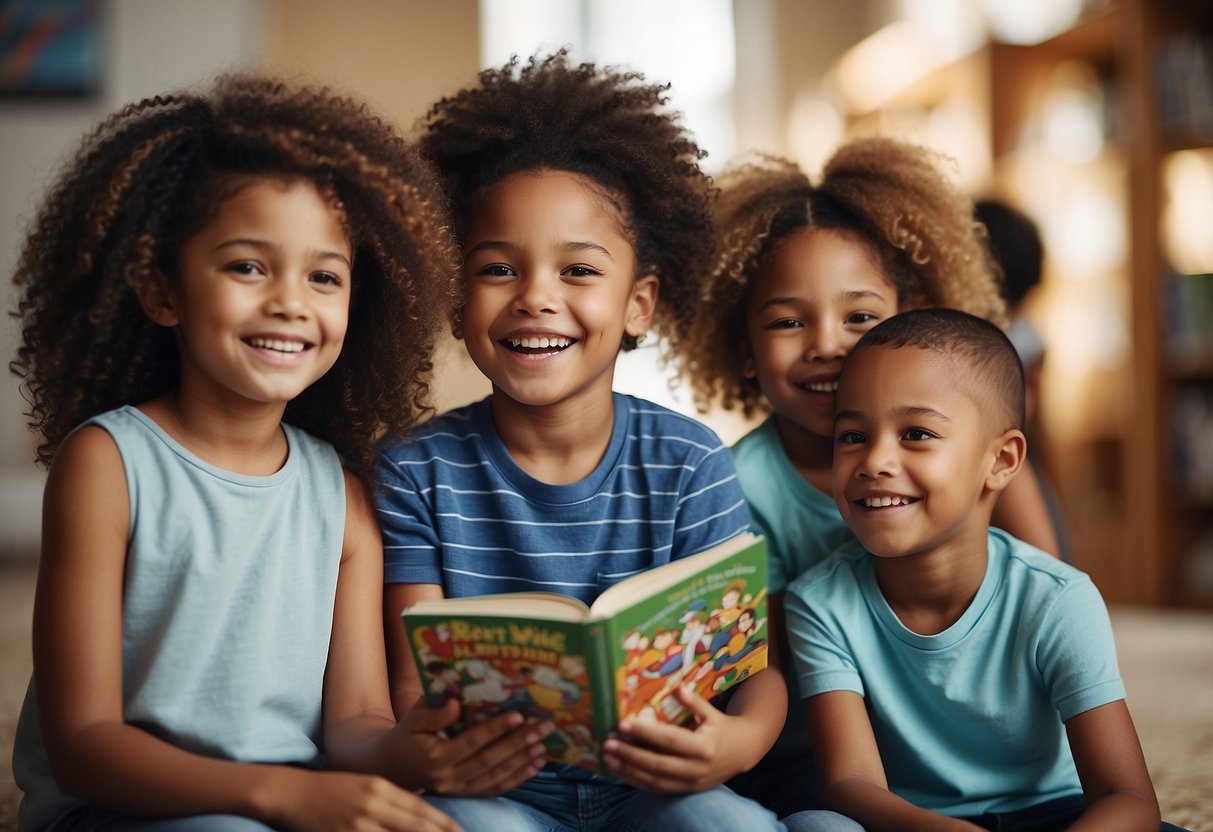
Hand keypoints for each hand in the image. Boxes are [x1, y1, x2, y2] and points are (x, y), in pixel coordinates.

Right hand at [275, 770, 461, 831]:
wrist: (292, 793)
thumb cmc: (333, 789)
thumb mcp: (366, 785)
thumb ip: (393, 799)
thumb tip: (421, 814)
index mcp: (380, 787)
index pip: (419, 808)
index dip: (442, 822)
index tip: (460, 831)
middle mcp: (371, 805)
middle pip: (413, 826)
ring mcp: (356, 825)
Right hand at [397, 696, 551, 795]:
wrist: (396, 766)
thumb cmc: (409, 734)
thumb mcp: (414, 718)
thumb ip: (435, 712)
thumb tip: (457, 703)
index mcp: (435, 756)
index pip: (472, 741)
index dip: (496, 729)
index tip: (519, 715)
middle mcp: (448, 778)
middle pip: (490, 760)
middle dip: (519, 743)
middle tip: (543, 726)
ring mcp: (458, 790)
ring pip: (496, 776)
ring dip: (523, 761)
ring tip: (544, 745)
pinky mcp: (465, 795)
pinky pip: (494, 789)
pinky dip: (517, 778)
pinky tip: (535, 766)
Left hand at [602, 685, 741, 792]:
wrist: (744, 752)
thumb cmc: (724, 728)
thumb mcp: (712, 712)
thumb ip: (693, 701)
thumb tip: (676, 687)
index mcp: (704, 747)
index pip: (669, 740)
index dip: (645, 733)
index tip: (622, 724)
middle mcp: (697, 768)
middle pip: (657, 764)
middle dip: (630, 755)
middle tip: (607, 744)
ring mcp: (691, 783)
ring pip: (655, 781)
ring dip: (629, 771)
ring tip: (608, 759)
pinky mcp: (686, 790)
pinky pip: (658, 789)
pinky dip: (638, 781)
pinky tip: (622, 771)